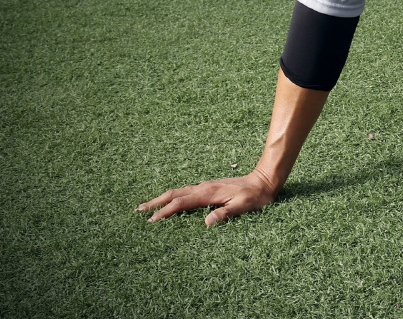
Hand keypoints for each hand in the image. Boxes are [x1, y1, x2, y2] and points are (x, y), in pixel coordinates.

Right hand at [136, 170, 278, 225]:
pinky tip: (171, 203)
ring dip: (162, 199)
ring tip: (148, 207)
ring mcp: (205, 187)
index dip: (165, 212)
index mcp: (208, 193)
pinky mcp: (209, 188)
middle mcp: (203, 188)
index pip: (181, 203)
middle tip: (138, 211)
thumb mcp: (244, 207)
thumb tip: (207, 223)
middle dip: (156, 202)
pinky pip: (186, 192)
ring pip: (178, 192)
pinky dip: (173, 197)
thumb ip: (226, 214)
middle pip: (174, 194)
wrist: (265, 180)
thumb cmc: (256, 196)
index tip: (151, 221)